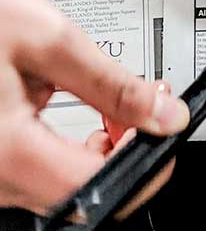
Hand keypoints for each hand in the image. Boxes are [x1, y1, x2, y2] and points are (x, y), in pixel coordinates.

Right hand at [0, 0, 189, 215]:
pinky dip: (76, 145)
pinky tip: (84, 110)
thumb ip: (113, 83)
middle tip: (144, 103)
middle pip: (86, 191)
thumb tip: (164, 115)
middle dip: (127, 148)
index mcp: (9, 153)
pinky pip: (44, 170)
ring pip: (67, 183)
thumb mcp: (49, 39)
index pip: (99, 189)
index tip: (163, 129)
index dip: (144, 163)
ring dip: (104, 146)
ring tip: (112, 100)